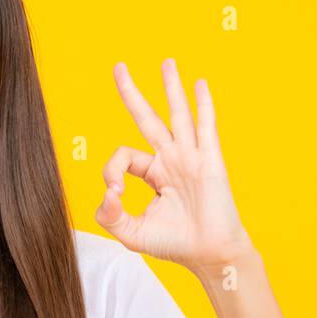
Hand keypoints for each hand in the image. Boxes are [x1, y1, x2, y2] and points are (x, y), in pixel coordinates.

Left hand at [95, 57, 254, 275]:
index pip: (124, 156)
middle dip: (131, 92)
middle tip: (119, 67)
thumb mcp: (131, 233)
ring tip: (166, 62)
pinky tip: (200, 84)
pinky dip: (203, 105)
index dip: (111, 170)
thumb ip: (110, 215)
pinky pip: (206, 127)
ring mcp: (190, 157)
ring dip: (171, 87)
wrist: (209, 255)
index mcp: (153, 173)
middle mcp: (171, 159)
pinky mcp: (210, 161)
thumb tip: (106, 193)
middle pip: (146, 118)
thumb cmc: (174, 244)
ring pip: (177, 115)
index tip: (114, 194)